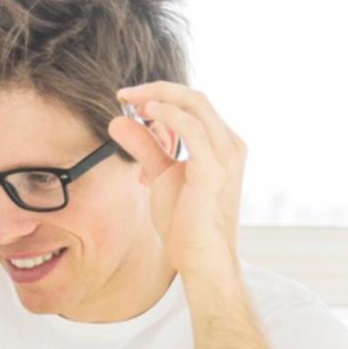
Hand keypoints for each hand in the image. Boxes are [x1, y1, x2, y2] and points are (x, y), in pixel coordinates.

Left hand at [108, 82, 246, 278]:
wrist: (200, 259)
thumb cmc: (186, 223)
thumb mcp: (160, 174)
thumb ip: (144, 146)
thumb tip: (117, 121)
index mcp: (222, 144)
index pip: (194, 104)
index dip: (161, 93)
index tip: (129, 97)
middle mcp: (229, 145)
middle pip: (195, 97)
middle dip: (157, 89)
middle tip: (125, 94)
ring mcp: (226, 156)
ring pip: (196, 104)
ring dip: (160, 96)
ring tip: (132, 102)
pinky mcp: (214, 170)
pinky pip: (193, 129)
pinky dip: (169, 115)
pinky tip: (148, 114)